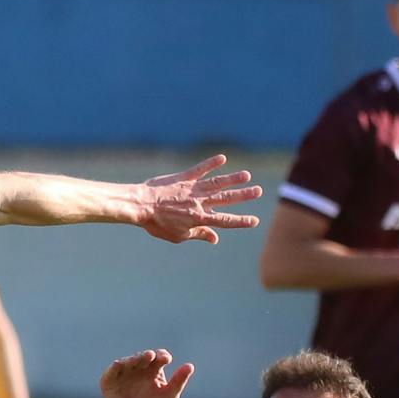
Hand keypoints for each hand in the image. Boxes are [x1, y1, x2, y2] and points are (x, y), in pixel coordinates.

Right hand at [100, 349, 192, 397]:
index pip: (159, 357)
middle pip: (143, 356)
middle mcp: (139, 366)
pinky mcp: (110, 378)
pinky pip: (112, 370)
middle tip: (150, 356)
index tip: (166, 359)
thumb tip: (190, 366)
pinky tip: (119, 365)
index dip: (162, 356)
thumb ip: (179, 381)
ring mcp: (124, 371)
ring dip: (133, 359)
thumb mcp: (169, 396)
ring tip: (139, 360)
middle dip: (147, 355)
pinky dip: (115, 367)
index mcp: (154, 368)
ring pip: (129, 361)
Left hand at [132, 155, 262, 244]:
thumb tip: (215, 239)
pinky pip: (200, 169)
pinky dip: (211, 163)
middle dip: (243, 196)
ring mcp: (192, 189)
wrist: (139, 206)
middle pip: (226, 199)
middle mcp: (199, 203)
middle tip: (259, 191)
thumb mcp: (178, 236)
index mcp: (198, 219)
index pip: (224, 221)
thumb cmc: (157, 224)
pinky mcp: (184, 177)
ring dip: (233, 179)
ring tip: (247, 176)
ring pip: (217, 183)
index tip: (254, 220)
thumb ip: (198, 234)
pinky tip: (223, 158)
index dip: (240, 221)